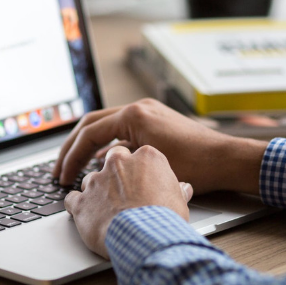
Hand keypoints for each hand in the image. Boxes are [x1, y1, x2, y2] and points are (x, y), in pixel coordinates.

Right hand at [53, 98, 266, 194]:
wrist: (226, 159)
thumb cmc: (195, 166)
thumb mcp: (149, 165)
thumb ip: (118, 162)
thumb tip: (96, 169)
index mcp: (134, 115)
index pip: (89, 132)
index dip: (71, 157)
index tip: (63, 176)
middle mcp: (139, 108)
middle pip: (92, 124)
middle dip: (72, 148)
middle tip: (59, 170)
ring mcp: (148, 112)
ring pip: (106, 125)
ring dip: (88, 146)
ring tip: (75, 168)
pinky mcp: (155, 121)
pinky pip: (122, 130)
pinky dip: (108, 146)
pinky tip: (102, 164)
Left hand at [64, 145, 193, 257]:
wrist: (144, 237)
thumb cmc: (164, 218)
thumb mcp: (179, 201)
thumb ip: (177, 190)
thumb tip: (184, 189)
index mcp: (145, 157)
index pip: (139, 155)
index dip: (139, 171)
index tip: (142, 181)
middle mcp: (118, 163)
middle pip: (112, 160)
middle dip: (115, 173)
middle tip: (123, 191)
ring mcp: (97, 180)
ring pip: (91, 179)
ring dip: (97, 192)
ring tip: (107, 210)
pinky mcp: (81, 201)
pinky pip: (72, 199)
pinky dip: (77, 206)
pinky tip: (86, 216)